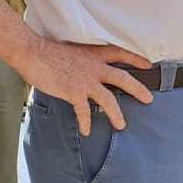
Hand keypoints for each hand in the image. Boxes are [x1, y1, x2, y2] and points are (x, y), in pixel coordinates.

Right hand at [20, 40, 153, 136]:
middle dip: (137, 89)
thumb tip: (85, 72)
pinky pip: (84, 111)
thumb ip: (83, 62)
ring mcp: (85, 80)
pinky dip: (86, 122)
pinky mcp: (74, 91)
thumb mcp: (73, 52)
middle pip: (122, 78)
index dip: (135, 59)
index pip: (120, 53)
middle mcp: (94, 67)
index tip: (148, 64)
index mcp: (94, 54)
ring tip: (121, 125)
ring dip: (116, 114)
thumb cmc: (48, 52)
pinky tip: (86, 131)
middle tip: (149, 99)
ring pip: (108, 99)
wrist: (33, 52)